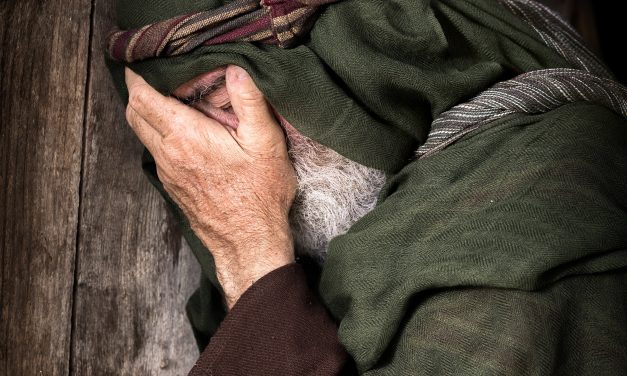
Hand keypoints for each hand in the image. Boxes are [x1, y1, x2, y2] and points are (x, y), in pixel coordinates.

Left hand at [124, 65, 296, 308]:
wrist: (250, 243)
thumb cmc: (260, 195)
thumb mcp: (266, 143)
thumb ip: (250, 102)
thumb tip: (237, 70)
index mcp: (186, 137)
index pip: (142, 98)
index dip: (138, 76)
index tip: (143, 63)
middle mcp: (168, 154)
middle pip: (134, 114)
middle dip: (139, 91)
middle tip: (156, 77)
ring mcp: (168, 173)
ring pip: (144, 135)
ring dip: (151, 114)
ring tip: (177, 102)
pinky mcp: (174, 187)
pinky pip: (158, 153)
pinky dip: (163, 136)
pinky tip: (190, 135)